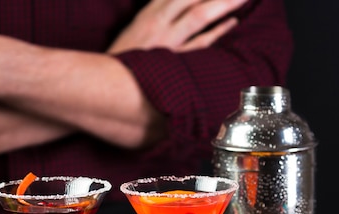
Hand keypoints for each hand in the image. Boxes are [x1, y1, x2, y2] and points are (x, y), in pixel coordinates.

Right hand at [108, 0, 247, 53]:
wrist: (106, 81)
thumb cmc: (122, 57)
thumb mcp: (135, 28)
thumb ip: (156, 13)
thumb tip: (172, 6)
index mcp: (148, 13)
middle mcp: (158, 22)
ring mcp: (166, 41)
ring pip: (199, 15)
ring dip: (222, 4)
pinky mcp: (172, 59)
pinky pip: (200, 43)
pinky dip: (217, 31)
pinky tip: (232, 22)